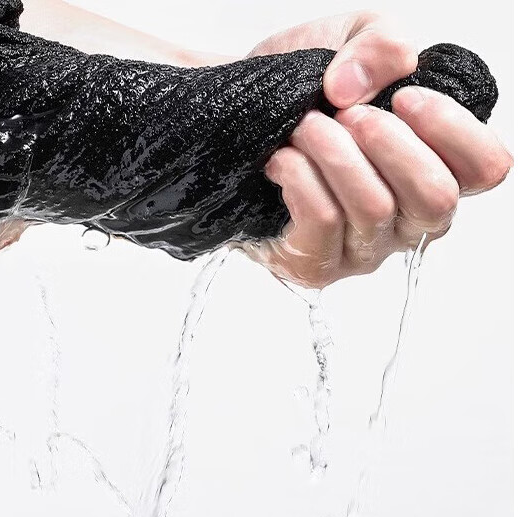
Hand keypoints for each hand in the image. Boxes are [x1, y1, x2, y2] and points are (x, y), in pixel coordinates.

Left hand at [238, 12, 512, 287]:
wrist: (239, 120)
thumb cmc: (304, 92)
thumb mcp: (348, 44)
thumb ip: (378, 45)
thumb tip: (359, 87)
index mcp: (436, 167)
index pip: (485, 169)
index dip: (451, 130)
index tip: (404, 97)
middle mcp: (408, 219)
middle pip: (434, 198)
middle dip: (387, 144)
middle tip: (347, 114)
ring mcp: (364, 248)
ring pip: (373, 209)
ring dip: (334, 154)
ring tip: (304, 127)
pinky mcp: (317, 264)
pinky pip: (323, 223)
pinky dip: (299, 178)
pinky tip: (281, 159)